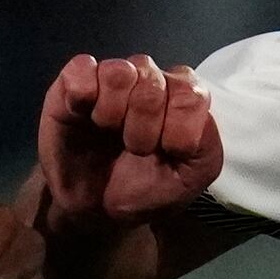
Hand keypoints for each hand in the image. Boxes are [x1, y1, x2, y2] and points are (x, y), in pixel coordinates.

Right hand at [35, 54, 223, 232]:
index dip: (177, 129)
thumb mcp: (188, 180)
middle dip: (143, 128)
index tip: (166, 152)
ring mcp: (112, 78)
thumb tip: (190, 110)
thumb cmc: (143, 190)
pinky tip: (83, 115)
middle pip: (153, 83)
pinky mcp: (74, 81)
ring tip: (108, 131)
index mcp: (182, 99)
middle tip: (134, 149)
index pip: (191, 94)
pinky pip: (82, 69)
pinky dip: (83, 94)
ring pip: (119, 73)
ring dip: (113, 112)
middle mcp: (149, 80)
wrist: (93, 209)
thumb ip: (205, 147)